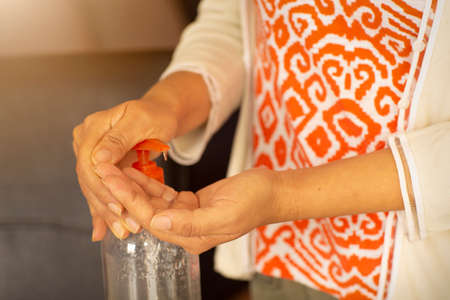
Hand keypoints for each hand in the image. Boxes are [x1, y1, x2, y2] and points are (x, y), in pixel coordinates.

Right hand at [73, 96, 177, 240]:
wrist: (158, 114)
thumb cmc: (155, 115)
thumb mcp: (141, 122)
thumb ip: (119, 139)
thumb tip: (97, 159)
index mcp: (94, 127)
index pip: (89, 163)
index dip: (104, 188)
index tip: (119, 207)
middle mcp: (86, 140)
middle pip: (89, 179)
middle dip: (107, 205)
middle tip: (124, 227)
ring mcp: (91, 153)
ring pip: (94, 188)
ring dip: (106, 212)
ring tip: (121, 231)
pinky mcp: (100, 165)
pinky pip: (100, 189)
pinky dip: (103, 209)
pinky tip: (102, 229)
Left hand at [101, 166, 276, 253]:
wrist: (272, 191)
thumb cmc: (254, 201)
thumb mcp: (224, 213)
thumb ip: (190, 223)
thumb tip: (157, 223)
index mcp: (192, 236)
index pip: (151, 219)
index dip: (129, 199)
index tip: (110, 179)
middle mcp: (186, 229)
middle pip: (147, 210)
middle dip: (124, 190)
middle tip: (103, 168)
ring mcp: (188, 216)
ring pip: (153, 202)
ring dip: (133, 184)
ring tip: (114, 165)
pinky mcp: (191, 203)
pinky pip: (164, 195)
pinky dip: (149, 182)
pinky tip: (136, 169)